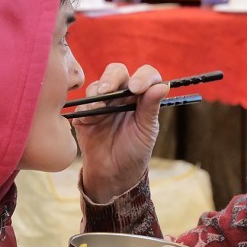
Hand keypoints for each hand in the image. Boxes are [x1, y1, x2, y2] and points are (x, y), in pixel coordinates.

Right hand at [72, 63, 168, 202]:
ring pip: (97, 85)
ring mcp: (102, 103)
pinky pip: (82, 103)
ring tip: (97, 110)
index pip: (145, 75)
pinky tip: (88, 120)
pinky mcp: (85, 114)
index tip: (136, 89)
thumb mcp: (146, 130)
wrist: (113, 174)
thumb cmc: (134, 151)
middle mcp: (122, 95)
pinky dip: (85, 108)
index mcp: (141, 97)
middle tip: (108, 91)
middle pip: (117, 72)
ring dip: (97, 94)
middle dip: (112, 78)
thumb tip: (164, 86)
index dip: (142, 77)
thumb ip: (151, 107)